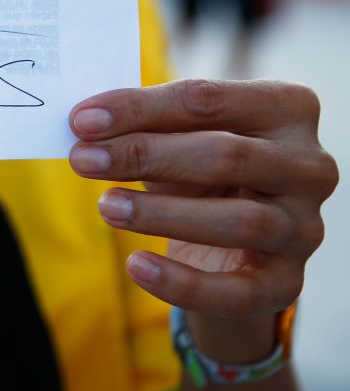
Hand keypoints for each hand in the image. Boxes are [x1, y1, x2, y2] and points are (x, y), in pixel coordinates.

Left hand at [68, 79, 336, 320]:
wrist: (232, 243)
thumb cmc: (201, 171)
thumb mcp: (178, 138)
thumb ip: (144, 124)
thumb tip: (85, 123)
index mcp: (286, 108)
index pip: (206, 99)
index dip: (139, 109)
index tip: (81, 120)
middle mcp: (308, 165)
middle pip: (224, 155)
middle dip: (144, 155)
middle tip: (83, 159)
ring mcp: (305, 227)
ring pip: (238, 220)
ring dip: (161, 213)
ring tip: (106, 206)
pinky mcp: (287, 283)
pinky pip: (236, 291)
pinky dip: (181, 282)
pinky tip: (136, 266)